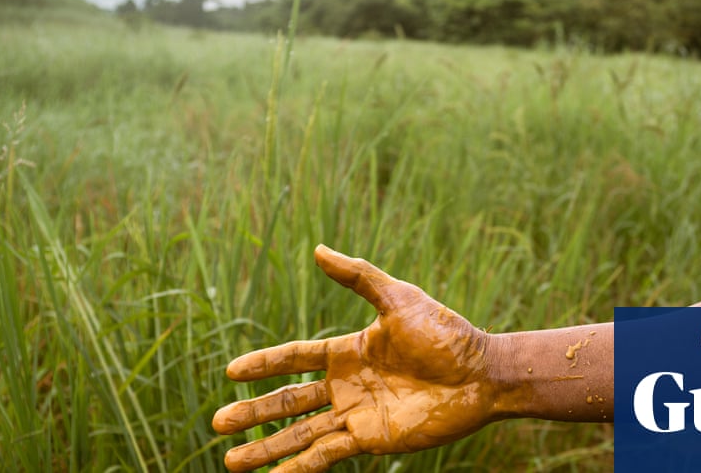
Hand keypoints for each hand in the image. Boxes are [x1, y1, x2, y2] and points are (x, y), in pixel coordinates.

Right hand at [212, 245, 502, 471]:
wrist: (482, 374)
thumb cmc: (446, 333)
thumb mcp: (399, 299)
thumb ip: (358, 276)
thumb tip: (317, 250)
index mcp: (348, 350)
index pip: (294, 358)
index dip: (264, 364)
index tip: (232, 371)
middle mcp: (346, 385)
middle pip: (288, 401)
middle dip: (253, 413)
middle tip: (219, 423)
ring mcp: (356, 415)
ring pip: (300, 434)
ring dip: (267, 449)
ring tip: (230, 464)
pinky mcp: (371, 440)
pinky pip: (326, 455)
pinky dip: (299, 468)